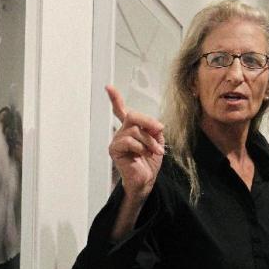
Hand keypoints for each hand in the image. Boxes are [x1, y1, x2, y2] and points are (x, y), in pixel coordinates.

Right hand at [106, 85, 164, 203]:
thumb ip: (154, 129)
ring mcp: (116, 141)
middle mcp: (121, 132)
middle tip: (160, 130)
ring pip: (134, 130)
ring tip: (154, 151)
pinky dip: (140, 147)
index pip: (121, 110)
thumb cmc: (149, 162)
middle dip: (148, 122)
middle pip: (132, 115)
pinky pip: (129, 141)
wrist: (145, 181)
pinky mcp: (114, 150)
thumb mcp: (157, 141)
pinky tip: (142, 155)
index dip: (115, 98)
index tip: (108, 87)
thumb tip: (155, 124)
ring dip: (149, 140)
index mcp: (130, 128)